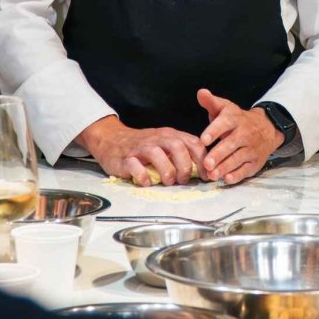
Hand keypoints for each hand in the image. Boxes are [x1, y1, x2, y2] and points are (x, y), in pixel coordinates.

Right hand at [80, 115, 205, 185]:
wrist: (111, 140)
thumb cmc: (143, 146)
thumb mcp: (165, 144)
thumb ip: (182, 153)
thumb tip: (202, 171)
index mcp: (170, 135)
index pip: (193, 143)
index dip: (203, 160)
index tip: (206, 176)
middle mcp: (157, 139)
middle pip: (177, 147)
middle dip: (185, 166)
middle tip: (183, 180)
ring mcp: (140, 148)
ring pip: (157, 155)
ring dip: (167, 172)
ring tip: (168, 182)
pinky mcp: (125, 158)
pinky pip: (135, 166)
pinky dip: (143, 177)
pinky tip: (147, 183)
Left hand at [198, 89, 282, 184]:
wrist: (266, 128)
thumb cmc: (237, 120)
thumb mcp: (226, 108)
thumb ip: (211, 102)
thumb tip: (201, 92)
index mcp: (235, 119)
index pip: (225, 123)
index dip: (214, 131)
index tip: (203, 139)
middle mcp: (245, 133)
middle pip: (231, 144)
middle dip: (219, 154)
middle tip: (206, 163)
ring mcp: (251, 149)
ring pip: (238, 158)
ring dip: (225, 167)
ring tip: (212, 174)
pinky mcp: (255, 162)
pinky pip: (247, 169)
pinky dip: (237, 175)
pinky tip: (227, 179)